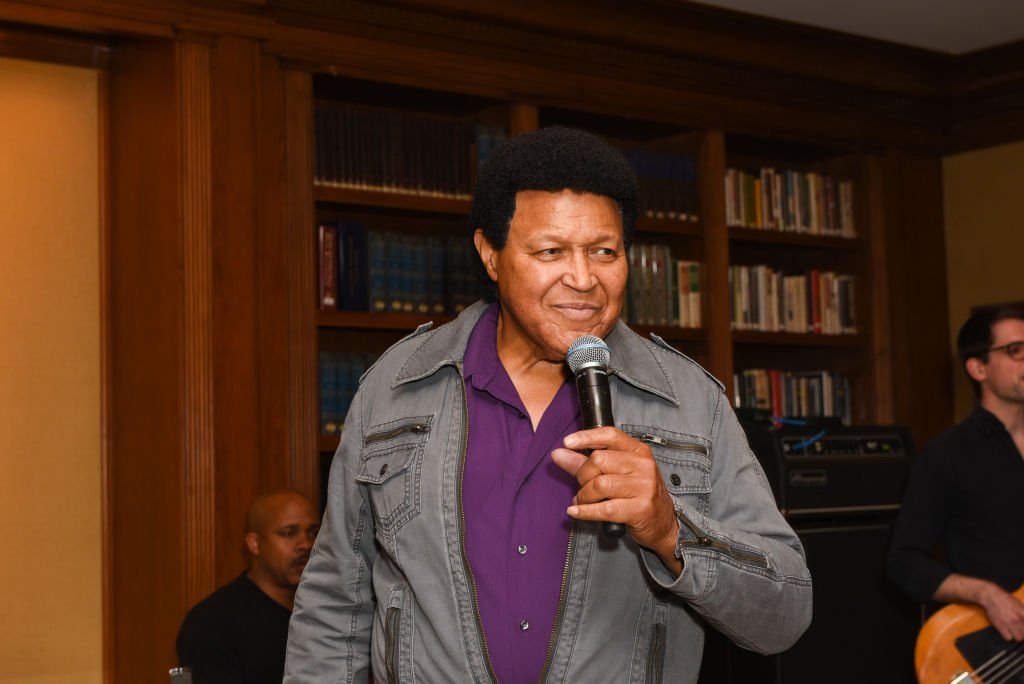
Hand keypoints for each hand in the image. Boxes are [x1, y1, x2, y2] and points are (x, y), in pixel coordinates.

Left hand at [551, 426, 680, 573]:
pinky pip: (604, 509)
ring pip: (599, 485)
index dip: (586, 437)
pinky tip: (576, 512)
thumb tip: (558, 454)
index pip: (610, 435)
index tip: (567, 442)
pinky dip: (584, 511)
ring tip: (583, 500)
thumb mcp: (616, 473)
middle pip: (599, 460)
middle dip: (582, 475)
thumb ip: (585, 462)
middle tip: (583, 485)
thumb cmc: (637, 494)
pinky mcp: (640, 509)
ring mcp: (644, 487)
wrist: (663, 523)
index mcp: (638, 451)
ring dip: (583, 495)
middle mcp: (643, 465)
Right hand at [979, 585, 1023, 640]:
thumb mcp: (1019, 604)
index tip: (1023, 627)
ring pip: (1019, 638)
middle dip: (1023, 633)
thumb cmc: (1004, 599)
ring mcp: (1009, 623)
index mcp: (1023, 612)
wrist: (990, 596)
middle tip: (1021, 631)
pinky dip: (1008, 636)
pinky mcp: (1000, 626)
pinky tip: (1007, 631)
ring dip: (1017, 636)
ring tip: (1014, 632)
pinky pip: (1008, 638)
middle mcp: (1018, 619)